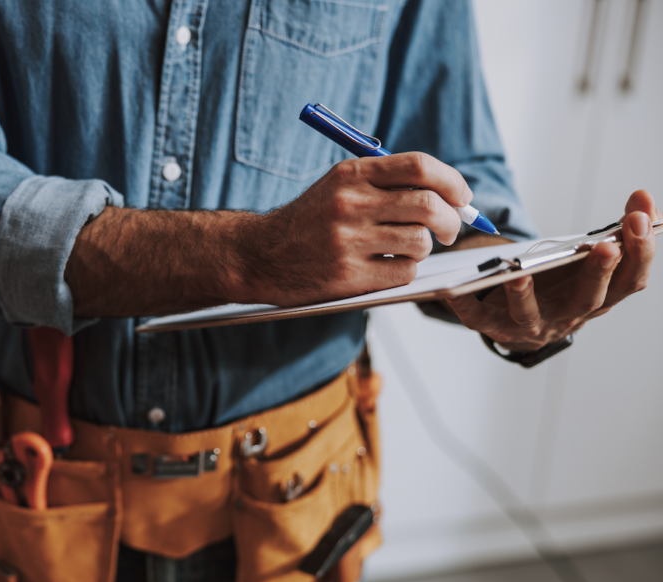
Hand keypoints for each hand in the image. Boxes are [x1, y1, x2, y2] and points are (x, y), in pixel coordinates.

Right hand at [239, 152, 471, 305]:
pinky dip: (404, 270)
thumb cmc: (308, 222)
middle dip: (452, 220)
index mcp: (351, 174)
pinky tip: (384, 266)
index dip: (452, 182)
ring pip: (421, 242)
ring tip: (405, 249)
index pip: (420, 167)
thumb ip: (386, 184)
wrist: (258, 255)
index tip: (462, 197)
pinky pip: (404, 271)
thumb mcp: (338, 187)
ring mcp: (348, 241)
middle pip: (430, 205)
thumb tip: (450, 196)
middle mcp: (350, 203)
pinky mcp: (348, 275)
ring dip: (423, 248)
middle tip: (450, 230)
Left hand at [446, 190, 659, 351]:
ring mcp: (530, 324)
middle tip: (607, 246)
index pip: (630, 280)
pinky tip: (450, 288)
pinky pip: (475, 317)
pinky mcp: (492, 325)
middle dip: (599, 272)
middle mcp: (568, 315)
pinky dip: (463, 303)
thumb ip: (617, 230)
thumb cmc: (559, 285)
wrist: (519, 323)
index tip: (642, 220)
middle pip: (589, 299)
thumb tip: (644, 198)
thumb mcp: (589, 259)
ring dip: (525, 295)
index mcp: (598, 297)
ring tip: (519, 274)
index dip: (640, 252)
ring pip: (530, 314)